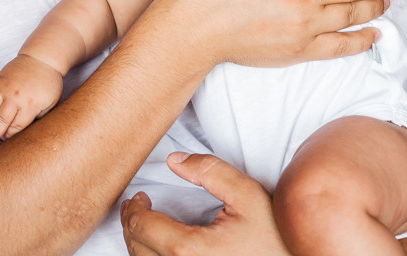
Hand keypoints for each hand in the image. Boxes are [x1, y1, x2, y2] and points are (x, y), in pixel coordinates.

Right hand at [0, 54, 62, 147]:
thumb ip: (39, 118)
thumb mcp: (51, 103)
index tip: (3, 142)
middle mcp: (14, 98)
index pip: (16, 126)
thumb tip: (28, 133)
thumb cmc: (49, 82)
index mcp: (30, 105)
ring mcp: (4, 88)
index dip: (9, 136)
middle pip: (1, 121)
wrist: (42, 57)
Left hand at [122, 152, 290, 255]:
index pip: (141, 226)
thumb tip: (174, 160)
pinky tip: (160, 249)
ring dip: (139, 245)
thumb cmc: (274, 236)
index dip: (135, 208)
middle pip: (136, 249)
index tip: (140, 198)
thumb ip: (209, 171)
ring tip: (146, 227)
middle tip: (138, 207)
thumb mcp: (247, 194)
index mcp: (189, 249)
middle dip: (132, 224)